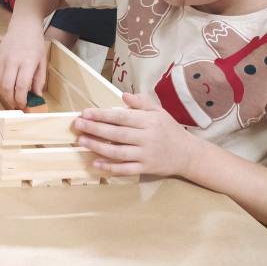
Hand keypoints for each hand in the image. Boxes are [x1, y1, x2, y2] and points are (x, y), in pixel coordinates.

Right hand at [0, 20, 47, 109]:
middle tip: (17, 106)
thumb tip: (36, 96)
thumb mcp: (42, 61)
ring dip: (5, 94)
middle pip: (7, 86)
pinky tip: (7, 87)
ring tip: (12, 99)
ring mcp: (3, 59)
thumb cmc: (35, 43)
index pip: (21, 86)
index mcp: (27, 62)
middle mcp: (13, 61)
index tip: (25, 106)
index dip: (22, 99)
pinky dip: (1, 84)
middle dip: (11, 100)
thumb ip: (39, 80)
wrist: (23, 26)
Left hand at [73, 92, 198, 176]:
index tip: (85, 113)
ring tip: (81, 141)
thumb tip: (123, 96)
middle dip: (95, 129)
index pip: (121, 117)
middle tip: (77, 125)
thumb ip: (141, 103)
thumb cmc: (169, 130)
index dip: (102, 115)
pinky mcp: (146, 169)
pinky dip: (110, 168)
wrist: (188, 154)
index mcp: (149, 122)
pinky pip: (126, 169)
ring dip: (98, 147)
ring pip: (119, 152)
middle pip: (117, 134)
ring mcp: (146, 155)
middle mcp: (147, 138)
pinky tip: (95, 163)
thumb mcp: (159, 112)